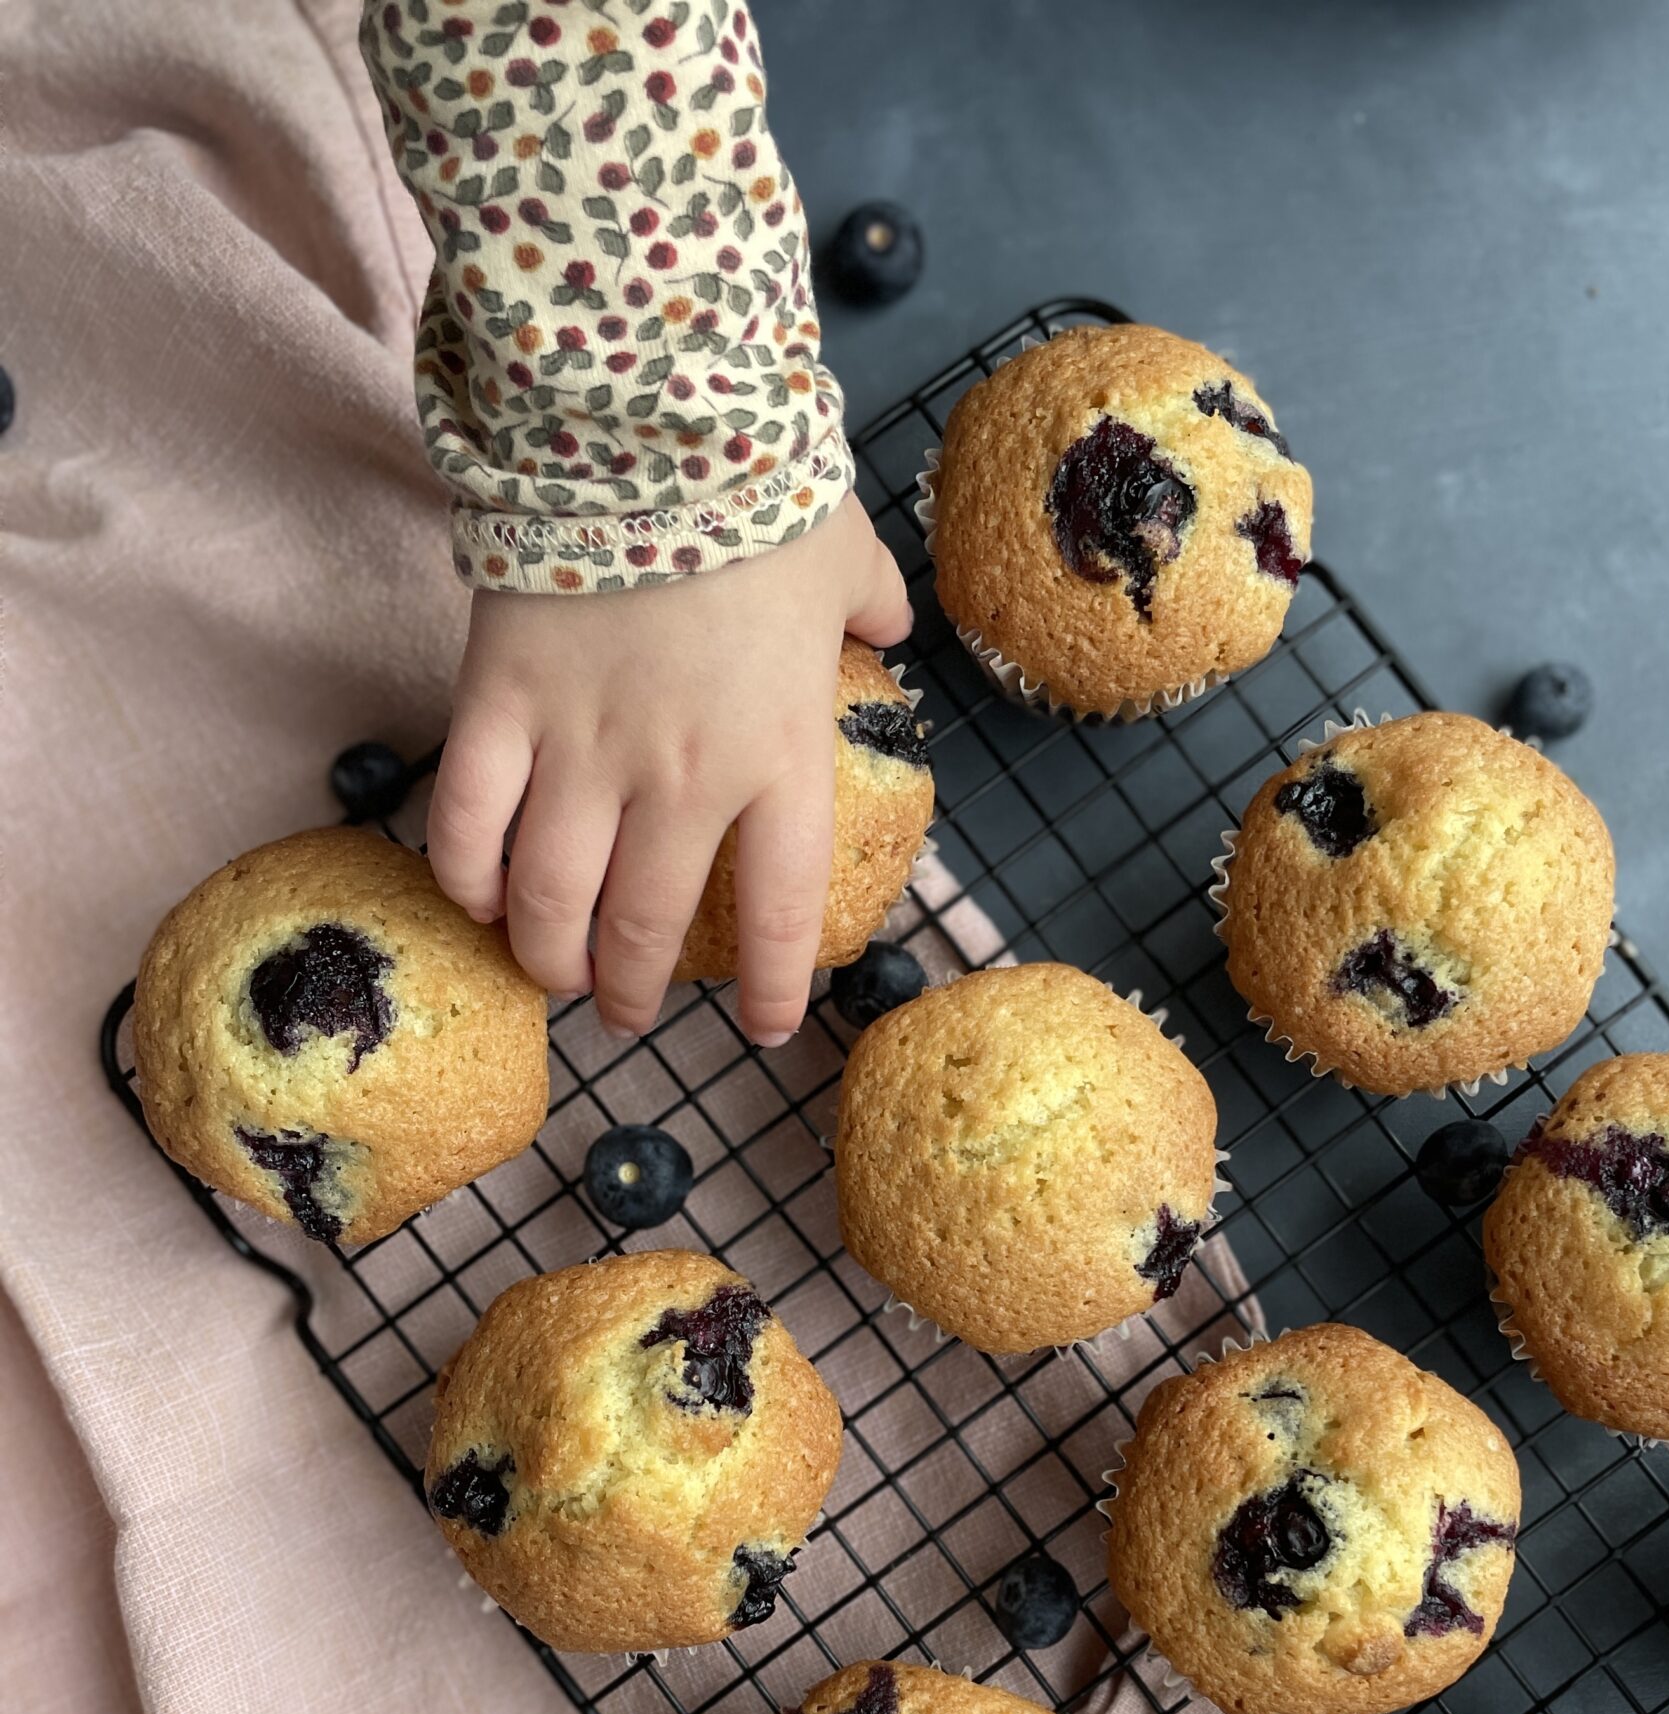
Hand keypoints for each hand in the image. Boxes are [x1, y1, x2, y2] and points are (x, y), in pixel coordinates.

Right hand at [428, 497, 912, 1044]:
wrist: (647, 421)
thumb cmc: (758, 492)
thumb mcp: (847, 560)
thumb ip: (873, 611)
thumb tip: (894, 627)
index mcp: (778, 759)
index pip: (778, 911)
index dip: (767, 986)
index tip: (759, 1025)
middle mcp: (681, 780)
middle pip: (643, 929)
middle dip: (629, 990)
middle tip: (623, 1012)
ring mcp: (582, 749)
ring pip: (547, 900)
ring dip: (546, 955)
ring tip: (551, 974)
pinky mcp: (499, 706)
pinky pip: (466, 824)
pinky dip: (462, 878)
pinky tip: (472, 900)